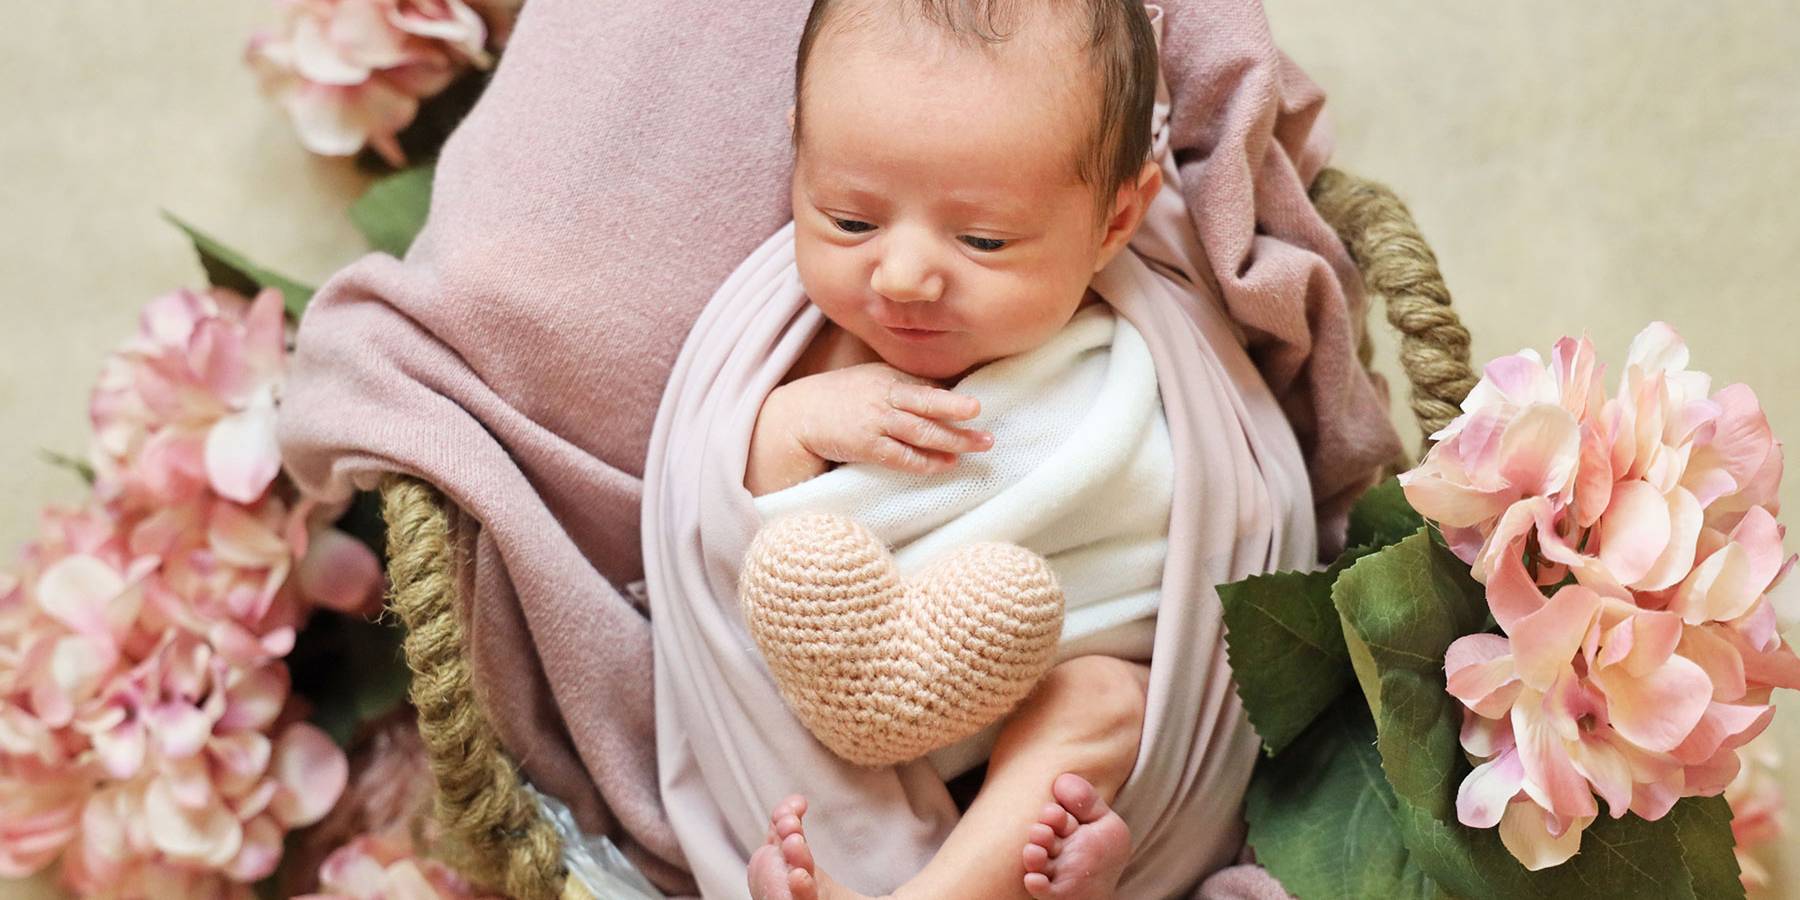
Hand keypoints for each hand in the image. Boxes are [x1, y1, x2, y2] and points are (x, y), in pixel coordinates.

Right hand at [778, 362, 992, 475]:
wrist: (798, 416)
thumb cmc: (839, 396)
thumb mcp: (871, 378)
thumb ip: (903, 383)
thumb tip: (942, 390)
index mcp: (887, 378)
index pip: (926, 386)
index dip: (952, 396)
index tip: (977, 405)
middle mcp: (884, 398)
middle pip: (929, 405)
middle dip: (959, 412)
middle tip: (985, 422)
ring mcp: (876, 424)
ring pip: (922, 432)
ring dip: (954, 440)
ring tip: (980, 445)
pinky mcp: (867, 448)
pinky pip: (903, 457)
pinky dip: (927, 461)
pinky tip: (948, 464)